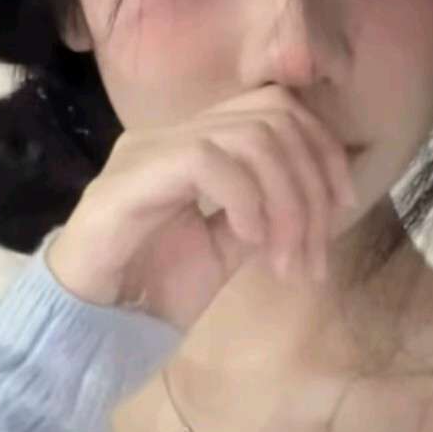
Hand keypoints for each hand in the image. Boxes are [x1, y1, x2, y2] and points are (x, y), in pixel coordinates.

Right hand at [45, 84, 361, 332]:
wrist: (92, 323)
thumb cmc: (154, 288)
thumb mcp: (228, 249)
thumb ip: (265, 214)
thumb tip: (318, 200)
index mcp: (196, 142)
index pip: (275, 108)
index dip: (322, 151)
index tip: (341, 210)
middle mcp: (174, 132)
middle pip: (275, 116)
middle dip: (312, 183)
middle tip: (313, 252)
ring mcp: (151, 148)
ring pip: (251, 136)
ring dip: (287, 202)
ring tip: (286, 260)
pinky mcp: (134, 174)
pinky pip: (209, 161)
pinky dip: (246, 200)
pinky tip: (249, 242)